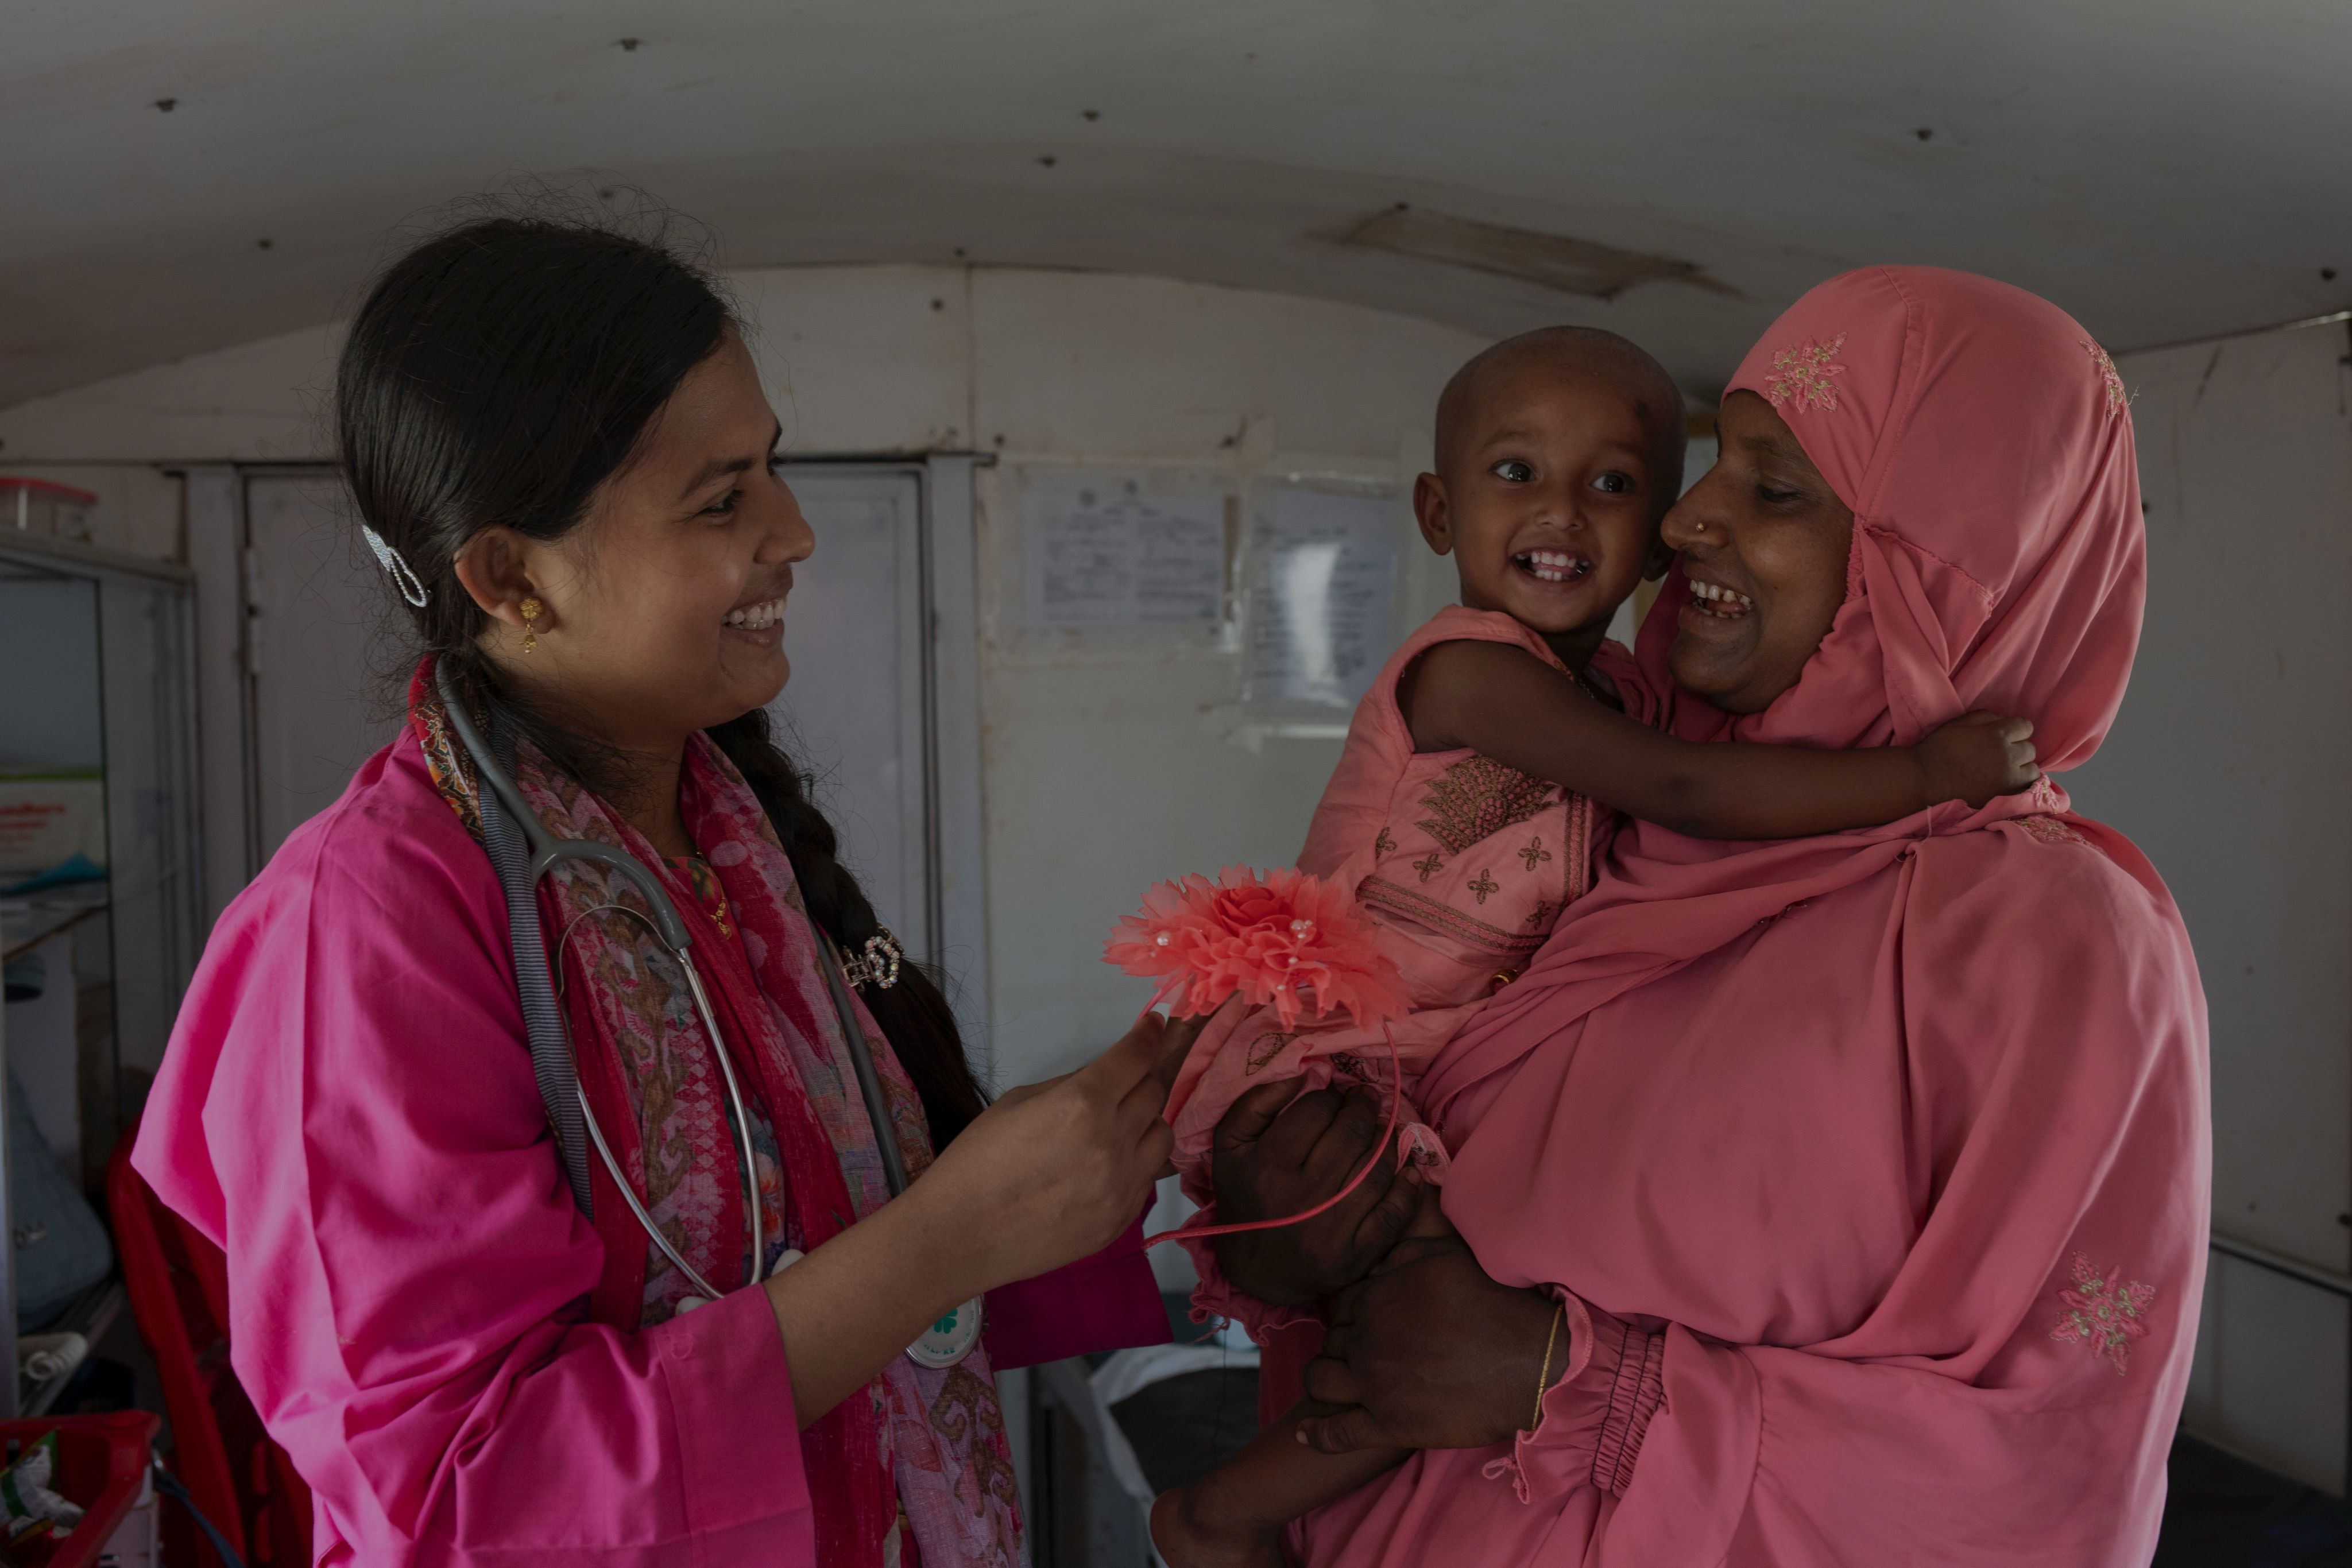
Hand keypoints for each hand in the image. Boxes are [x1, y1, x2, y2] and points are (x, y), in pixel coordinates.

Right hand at [911, 1013, 1178, 1296]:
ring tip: (1120, 1125)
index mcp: (1081, 1105)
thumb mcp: (1017, 1103)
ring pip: (1162, 1136)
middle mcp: (1112, 1142)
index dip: (1148, 1035)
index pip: (1135, 1058)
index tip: (1154, 1026)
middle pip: (1154, 1093)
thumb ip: (1068, 1086)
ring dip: (1147, 1122)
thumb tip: (1104, 1076)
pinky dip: (1136, 1162)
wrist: (962, 1236)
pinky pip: (1148, 1177)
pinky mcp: (1122, 1218)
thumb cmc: (977, 1162)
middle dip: (1142, 1077)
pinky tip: (1107, 1166)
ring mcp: (1122, 1185)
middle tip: (1126, 1079)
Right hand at [1209, 1082, 1424, 1306]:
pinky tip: (1407, 1169)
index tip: (1337, 1092)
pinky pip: (1393, 1213)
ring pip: (1376, 1169)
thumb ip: (1258, 1102)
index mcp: (1268, 1166)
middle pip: (1351, 1135)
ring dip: (1387, 1140)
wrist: (1255, 1270)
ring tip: (1383, 1128)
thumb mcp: (1230, 1145)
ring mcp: (1332, 1230)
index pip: (1317, 1111)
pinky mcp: (1355, 1256)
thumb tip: (1307, 1074)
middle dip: (1364, 1108)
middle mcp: (1302, 1197)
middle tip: (1368, 1098)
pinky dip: (1407, 1187)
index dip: (1331, 1095)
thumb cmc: (1244, 1196)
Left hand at [1297, 1228, 1556, 1454]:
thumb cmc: (1491, 1303)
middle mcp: (1365, 1341)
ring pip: (1319, 1382)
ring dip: (1323, 1379)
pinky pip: (1336, 1435)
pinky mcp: (1386, 1426)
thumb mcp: (1444, 1255)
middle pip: (1331, 1342)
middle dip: (1342, 1346)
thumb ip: (1401, 1253)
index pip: (1342, 1308)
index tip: (1367, 1324)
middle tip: (1364, 1354)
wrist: (1525, 1360)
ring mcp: (1372, 1385)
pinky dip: (1315, 1434)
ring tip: (1335, 1383)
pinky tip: (1305, 1433)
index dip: (1353, 1316)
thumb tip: (1376, 1261)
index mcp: (1375, 1299)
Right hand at [1916, 710, 2037, 807]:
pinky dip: (2018, 785)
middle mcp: (2008, 755)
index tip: (2004, 736)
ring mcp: (2009, 778)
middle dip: (2017, 749)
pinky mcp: (2005, 796)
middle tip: (1999, 755)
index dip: (2015, 730)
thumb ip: (1987, 717)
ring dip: (2021, 769)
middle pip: (2030, 749)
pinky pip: (2025, 788)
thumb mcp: (1960, 723)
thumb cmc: (1939, 748)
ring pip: (2032, 770)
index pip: (2025, 727)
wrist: (1924, 780)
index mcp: (1997, 734)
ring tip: (2004, 771)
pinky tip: (2004, 784)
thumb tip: (2005, 721)